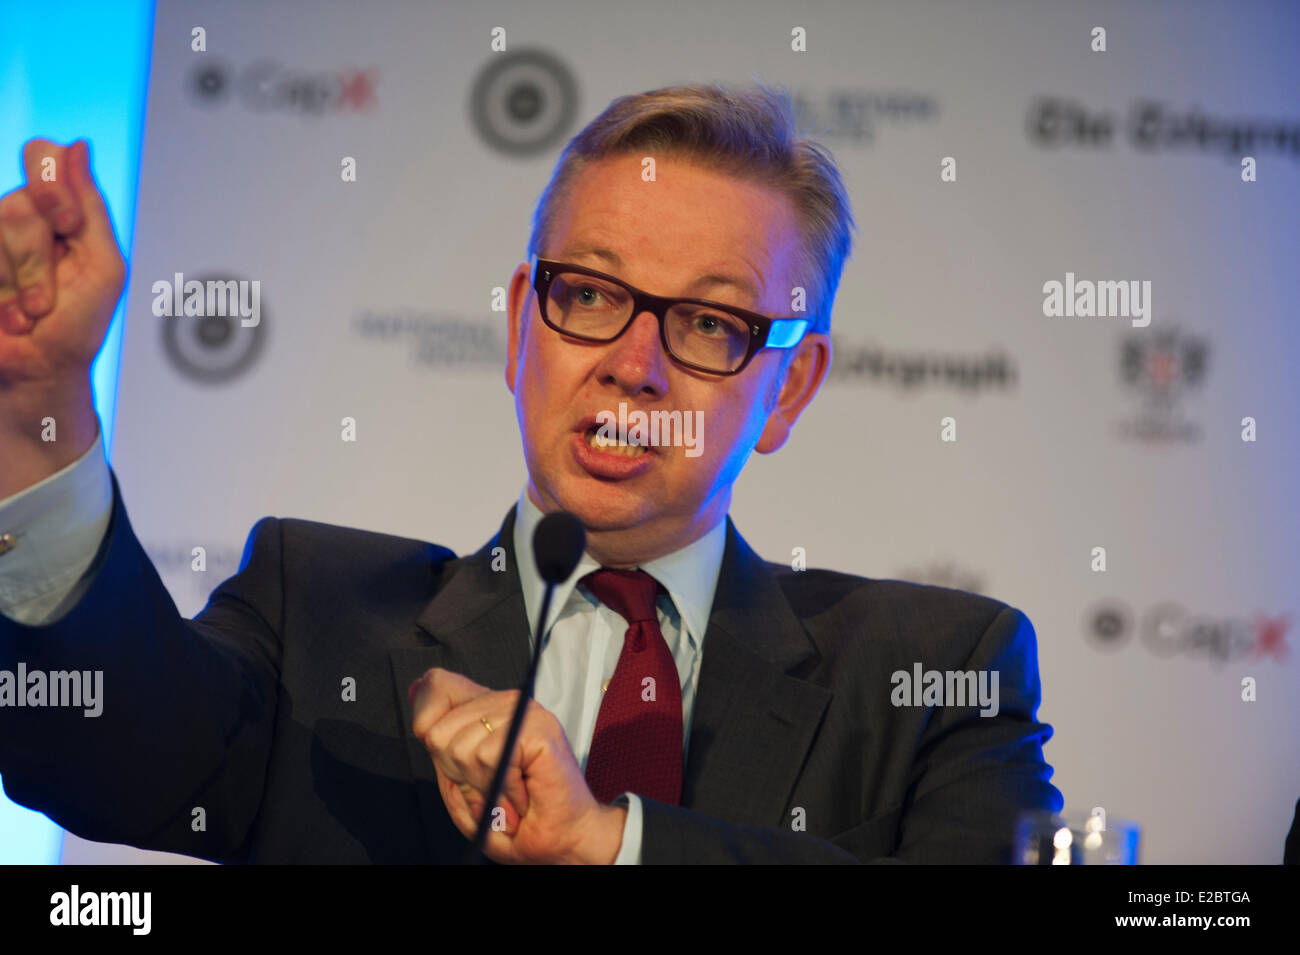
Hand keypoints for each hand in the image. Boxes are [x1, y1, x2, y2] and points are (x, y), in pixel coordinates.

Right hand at [0, 138, 124, 495]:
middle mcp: (16, 219)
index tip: (67, 224)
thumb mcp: (104, 267)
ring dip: (18, 284)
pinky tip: (11, 319)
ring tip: (29, 312)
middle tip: (49, 296)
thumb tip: (78, 145)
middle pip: (18, 202)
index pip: (42, 157)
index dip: (51, 185)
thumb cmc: (78, 326)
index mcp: (56, 212)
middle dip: (38, 258)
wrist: (40, 373)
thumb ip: (92, 207)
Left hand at [409, 667, 627, 863]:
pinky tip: (521, 793)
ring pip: (462, 748)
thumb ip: (438, 740)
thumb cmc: (517, 817)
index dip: (428, 725)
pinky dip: (502, 788)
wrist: (564, 840)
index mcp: (484, 709)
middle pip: (437, 733)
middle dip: (458, 776)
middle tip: (491, 789)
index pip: (435, 685)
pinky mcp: (538, 726)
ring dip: (483, 787)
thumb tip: (415, 686)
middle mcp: (503, 702)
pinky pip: (489, 756)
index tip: (456, 765)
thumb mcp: (461, 782)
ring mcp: (522, 711)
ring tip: (508, 795)